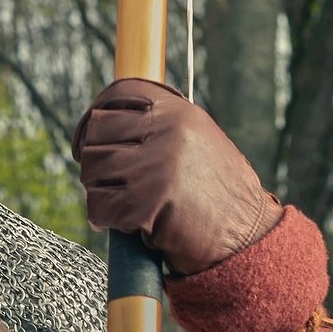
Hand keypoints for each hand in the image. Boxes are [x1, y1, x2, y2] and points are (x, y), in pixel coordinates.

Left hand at [71, 77, 280, 274]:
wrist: (245, 237)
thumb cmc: (217, 195)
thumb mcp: (197, 142)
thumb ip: (159, 127)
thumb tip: (102, 123)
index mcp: (179, 112)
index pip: (119, 94)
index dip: (94, 116)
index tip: (87, 139)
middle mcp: (168, 132)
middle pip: (96, 132)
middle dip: (93, 158)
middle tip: (105, 179)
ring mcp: (156, 167)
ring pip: (92, 170)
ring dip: (97, 190)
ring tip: (118, 203)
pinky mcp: (146, 204)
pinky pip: (98, 207)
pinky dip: (102, 219)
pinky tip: (120, 224)